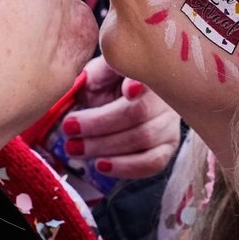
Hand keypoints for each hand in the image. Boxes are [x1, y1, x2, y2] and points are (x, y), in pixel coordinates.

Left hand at [62, 56, 180, 178]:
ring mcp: (169, 123)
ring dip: (105, 147)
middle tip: (69, 129)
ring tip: (75, 148)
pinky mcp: (168, 147)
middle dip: (99, 124)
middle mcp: (164, 97)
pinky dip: (124, 167)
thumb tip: (78, 86)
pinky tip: (100, 165)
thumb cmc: (110, 86)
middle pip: (138, 112)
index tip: (128, 90)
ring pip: (143, 139)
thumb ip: (94, 77)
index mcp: (146, 72)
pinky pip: (152, 162)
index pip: (146, 76)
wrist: (127, 102)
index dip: (138, 84)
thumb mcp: (99, 74)